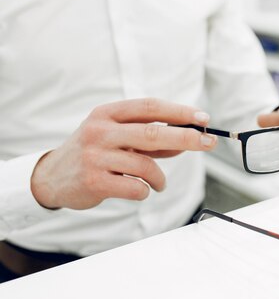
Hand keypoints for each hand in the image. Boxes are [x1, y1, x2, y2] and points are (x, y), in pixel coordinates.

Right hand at [31, 98, 216, 209]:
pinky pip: (135, 188)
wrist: (52, 178)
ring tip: (159, 183)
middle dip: (186, 138)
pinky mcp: (94, 181)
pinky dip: (145, 191)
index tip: (203, 119)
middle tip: (208, 143)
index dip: (179, 112)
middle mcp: (100, 131)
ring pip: (146, 165)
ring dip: (160, 178)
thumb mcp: (117, 137)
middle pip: (153, 133)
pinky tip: (140, 190)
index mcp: (107, 113)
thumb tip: (188, 141)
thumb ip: (150, 138)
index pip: (149, 107)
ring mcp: (95, 156)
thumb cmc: (94, 153)